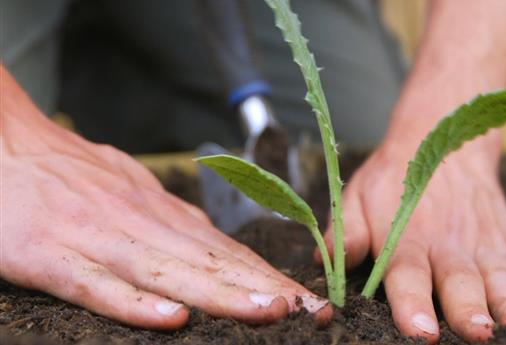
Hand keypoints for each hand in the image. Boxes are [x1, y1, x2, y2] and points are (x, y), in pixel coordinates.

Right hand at [0, 67, 331, 328]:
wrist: (5, 144)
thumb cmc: (67, 171)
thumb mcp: (128, 186)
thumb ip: (167, 217)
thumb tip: (208, 238)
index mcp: (157, 212)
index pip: (223, 249)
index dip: (265, 275)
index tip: (304, 298)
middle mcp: (138, 225)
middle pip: (209, 263)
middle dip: (262, 289)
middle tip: (307, 311)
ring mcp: (98, 241)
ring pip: (169, 273)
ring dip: (222, 295)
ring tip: (267, 312)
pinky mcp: (53, 258)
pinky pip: (98, 286)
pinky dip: (136, 304)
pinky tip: (172, 319)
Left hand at [317, 136, 505, 342]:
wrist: (441, 138)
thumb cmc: (394, 178)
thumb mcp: (357, 196)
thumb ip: (345, 231)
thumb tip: (328, 259)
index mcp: (407, 237)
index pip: (407, 273)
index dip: (412, 302)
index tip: (420, 330)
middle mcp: (447, 244)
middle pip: (459, 280)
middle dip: (469, 310)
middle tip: (477, 334)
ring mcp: (481, 244)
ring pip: (498, 277)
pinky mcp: (505, 242)